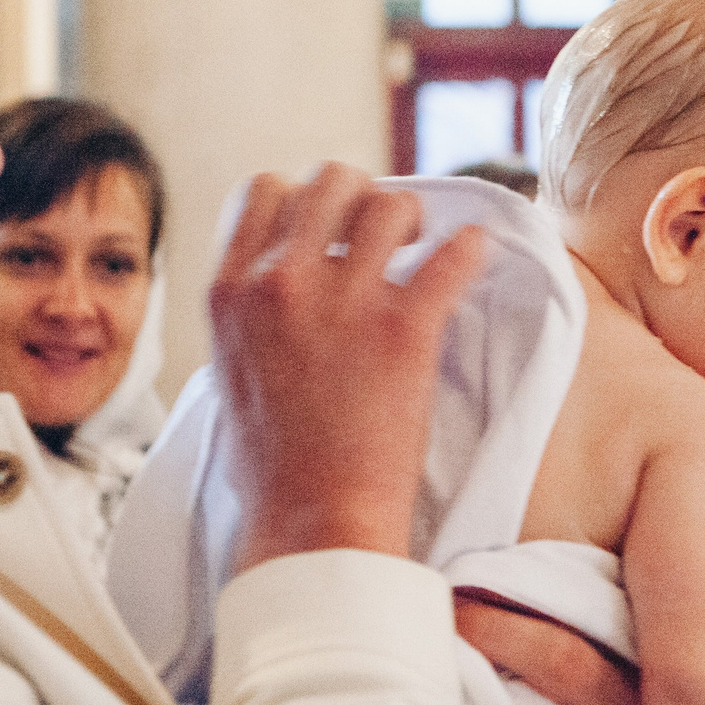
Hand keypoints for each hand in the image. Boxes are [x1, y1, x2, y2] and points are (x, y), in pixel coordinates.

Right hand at [213, 166, 485, 564]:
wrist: (314, 524)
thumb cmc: (273, 467)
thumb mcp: (231, 374)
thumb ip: (249, 317)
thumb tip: (274, 288)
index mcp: (230, 293)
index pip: (264, 190)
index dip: (304, 198)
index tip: (329, 227)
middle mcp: (281, 283)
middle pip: (329, 180)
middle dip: (361, 197)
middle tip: (383, 236)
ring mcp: (343, 301)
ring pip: (388, 204)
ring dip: (412, 219)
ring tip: (422, 250)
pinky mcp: (405, 327)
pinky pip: (454, 254)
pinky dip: (470, 249)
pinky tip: (474, 256)